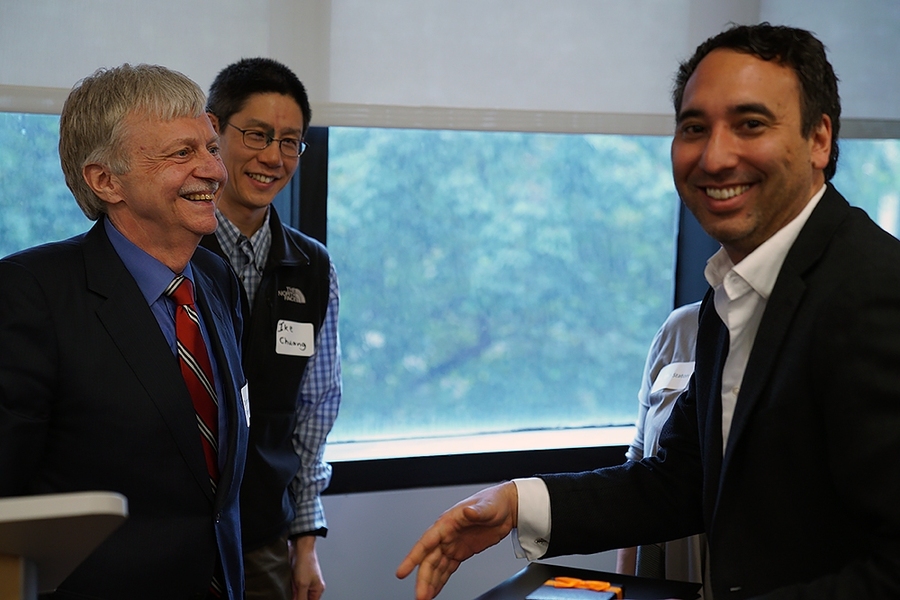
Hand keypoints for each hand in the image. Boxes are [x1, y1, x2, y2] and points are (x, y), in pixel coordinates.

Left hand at [289, 535, 324, 599]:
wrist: (299, 547)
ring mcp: (305, 582)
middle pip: (303, 599)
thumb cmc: (306, 562)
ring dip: (292, 593)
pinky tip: (288, 585)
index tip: (296, 599)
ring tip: (292, 585)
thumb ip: (301, 598)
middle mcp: (312, 587)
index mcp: (318, 590)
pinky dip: (290, 588)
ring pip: (297, 594)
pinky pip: (293, 588)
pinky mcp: (298, 578)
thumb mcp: (302, 585)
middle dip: (296, 597)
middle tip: (293, 592)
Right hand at [396, 482, 518, 599]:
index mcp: (448, 522)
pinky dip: (440, 581)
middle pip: (429, 560)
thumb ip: (477, 511)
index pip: (426, 542)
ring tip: (424, 598)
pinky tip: (434, 591)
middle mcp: (446, 534)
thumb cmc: (494, 502)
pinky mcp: (460, 552)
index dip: (413, 557)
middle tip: (420, 596)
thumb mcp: (487, 506)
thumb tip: (468, 511)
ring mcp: (452, 544)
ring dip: (429, 583)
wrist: (506, 507)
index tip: (403, 571)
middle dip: (423, 579)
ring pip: (436, 567)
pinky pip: (446, 569)